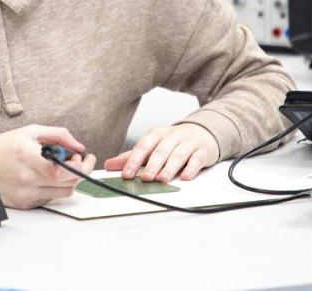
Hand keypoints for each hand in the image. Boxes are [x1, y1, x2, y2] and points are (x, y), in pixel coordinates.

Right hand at [0, 125, 95, 209]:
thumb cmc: (6, 147)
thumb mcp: (32, 131)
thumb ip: (59, 135)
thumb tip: (79, 147)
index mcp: (27, 156)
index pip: (58, 170)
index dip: (76, 166)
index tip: (80, 157)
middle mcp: (27, 178)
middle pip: (67, 183)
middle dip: (80, 171)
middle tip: (78, 160)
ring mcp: (26, 193)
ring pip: (64, 192)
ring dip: (69, 179)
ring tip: (62, 167)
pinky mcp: (26, 203)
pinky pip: (52, 197)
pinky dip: (55, 187)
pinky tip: (48, 176)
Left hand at [103, 123, 217, 182]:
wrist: (202, 132)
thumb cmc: (173, 142)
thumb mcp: (152, 145)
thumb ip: (132, 156)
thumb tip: (109, 165)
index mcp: (157, 134)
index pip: (143, 146)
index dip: (134, 160)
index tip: (126, 174)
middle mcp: (172, 136)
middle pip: (161, 150)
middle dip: (152, 165)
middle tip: (145, 178)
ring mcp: (188, 142)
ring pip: (178, 155)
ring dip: (170, 167)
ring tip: (162, 179)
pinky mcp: (203, 150)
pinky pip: (197, 159)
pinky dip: (191, 168)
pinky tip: (185, 177)